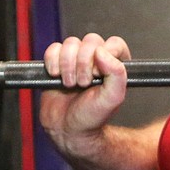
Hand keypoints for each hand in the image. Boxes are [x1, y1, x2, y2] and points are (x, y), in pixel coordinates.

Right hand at [40, 34, 130, 157]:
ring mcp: (76, 60)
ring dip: (67, 65)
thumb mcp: (113, 98)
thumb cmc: (92, 116)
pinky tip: (56, 76)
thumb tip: (102, 51)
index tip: (98, 75)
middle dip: (83, 63)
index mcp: (115, 65)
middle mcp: (97, 60)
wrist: (68, 129)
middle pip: (90, 41)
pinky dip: (52, 62)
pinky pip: (53, 49)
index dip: (104, 57)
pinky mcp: (57, 62)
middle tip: (83, 84)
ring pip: (70, 43)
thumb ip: (117, 73)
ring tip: (70, 84)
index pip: (114, 43)